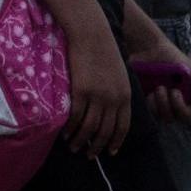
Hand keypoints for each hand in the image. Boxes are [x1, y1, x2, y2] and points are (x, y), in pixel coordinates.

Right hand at [64, 23, 131, 157]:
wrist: (92, 34)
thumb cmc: (104, 52)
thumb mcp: (119, 74)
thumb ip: (117, 94)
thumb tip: (110, 113)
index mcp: (125, 95)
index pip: (122, 126)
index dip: (115, 142)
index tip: (110, 152)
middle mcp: (113, 99)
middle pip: (105, 131)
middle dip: (97, 147)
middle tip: (89, 155)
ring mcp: (97, 96)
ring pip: (89, 128)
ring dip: (81, 141)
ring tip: (74, 147)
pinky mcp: (81, 91)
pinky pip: (76, 117)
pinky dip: (70, 128)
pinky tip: (65, 132)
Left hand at [128, 40, 190, 132]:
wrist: (149, 50)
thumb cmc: (173, 57)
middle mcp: (181, 101)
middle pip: (184, 117)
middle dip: (178, 106)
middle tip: (173, 91)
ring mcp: (165, 103)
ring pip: (168, 118)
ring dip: (164, 105)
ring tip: (160, 88)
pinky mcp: (151, 104)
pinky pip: (154, 114)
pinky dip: (153, 105)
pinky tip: (151, 93)